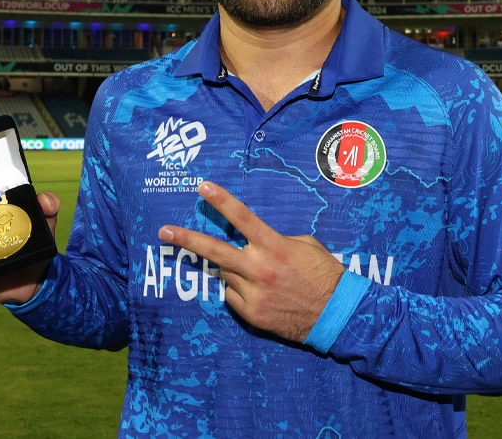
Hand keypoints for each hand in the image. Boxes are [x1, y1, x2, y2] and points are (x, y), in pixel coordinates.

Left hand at [158, 181, 344, 342]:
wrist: (338, 314)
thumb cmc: (325, 274)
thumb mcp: (305, 246)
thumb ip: (276, 241)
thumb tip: (255, 243)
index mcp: (274, 246)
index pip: (242, 218)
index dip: (220, 201)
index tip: (201, 187)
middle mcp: (260, 268)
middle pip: (215, 250)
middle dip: (186, 239)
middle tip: (163, 232)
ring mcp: (254, 293)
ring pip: (226, 275)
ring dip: (235, 271)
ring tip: (260, 276)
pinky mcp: (252, 314)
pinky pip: (233, 296)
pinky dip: (240, 292)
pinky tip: (263, 294)